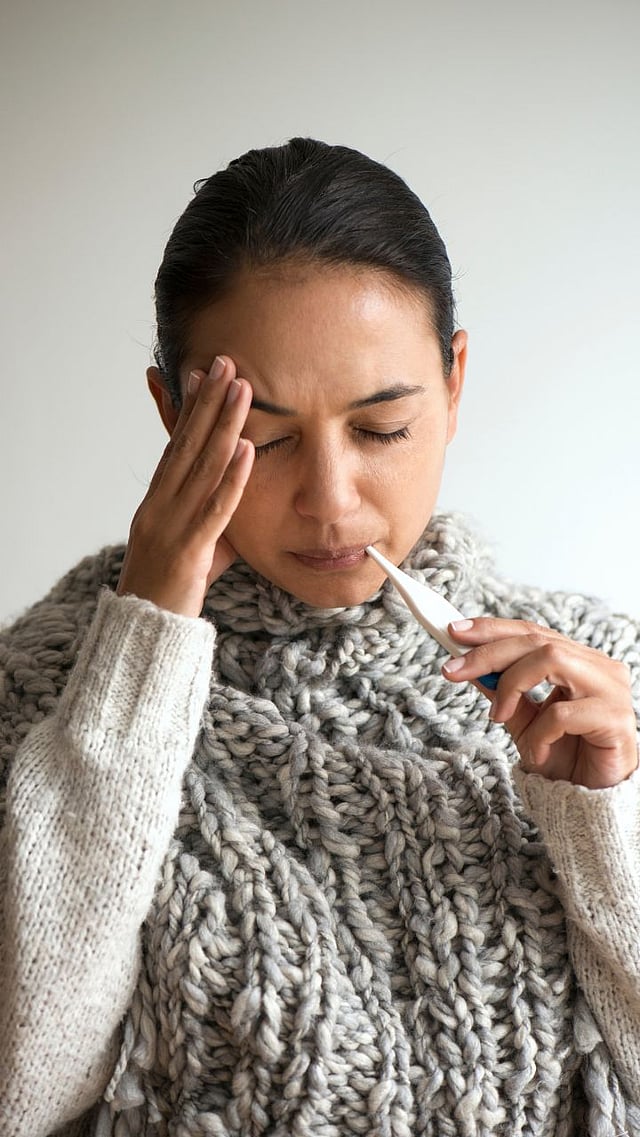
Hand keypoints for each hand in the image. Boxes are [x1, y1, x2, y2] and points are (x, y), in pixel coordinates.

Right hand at [117, 355, 254, 616]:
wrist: (146, 632)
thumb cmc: (172, 591)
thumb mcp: (197, 548)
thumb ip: (217, 522)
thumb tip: (242, 505)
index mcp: (157, 501)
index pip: (176, 446)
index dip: (191, 409)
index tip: (204, 375)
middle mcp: (159, 505)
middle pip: (187, 444)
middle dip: (209, 402)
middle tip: (227, 363)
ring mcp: (171, 525)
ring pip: (202, 466)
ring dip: (225, 425)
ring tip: (244, 390)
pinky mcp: (189, 550)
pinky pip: (215, 508)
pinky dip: (232, 477)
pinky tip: (248, 450)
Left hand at [442, 619, 637, 788]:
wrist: (591, 799)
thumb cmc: (563, 756)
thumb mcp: (522, 720)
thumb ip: (501, 690)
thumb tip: (467, 663)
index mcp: (578, 660)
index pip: (532, 632)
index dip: (492, 629)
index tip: (454, 631)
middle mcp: (598, 667)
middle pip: (537, 642)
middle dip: (488, 653)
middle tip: (452, 670)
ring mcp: (610, 689)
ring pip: (552, 660)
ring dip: (512, 686)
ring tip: (497, 717)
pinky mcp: (614, 718)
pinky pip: (563, 713)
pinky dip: (539, 733)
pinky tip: (536, 752)